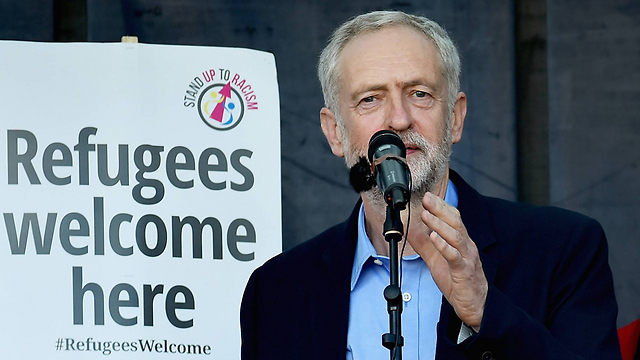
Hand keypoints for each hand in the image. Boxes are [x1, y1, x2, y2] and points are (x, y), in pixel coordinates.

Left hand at [413, 192, 487, 330]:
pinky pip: (454, 256)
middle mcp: (466, 246)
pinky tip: (433, 238)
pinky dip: (444, 246)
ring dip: (439, 224)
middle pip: (455, 222)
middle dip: (440, 209)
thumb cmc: (457, 281)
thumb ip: (424, 244)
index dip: (441, 206)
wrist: (474, 305)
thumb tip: (410, 230)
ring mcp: (467, 258)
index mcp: (461, 242)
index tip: (427, 196)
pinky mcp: (464, 271)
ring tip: (426, 215)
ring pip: (455, 236)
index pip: (454, 218)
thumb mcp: (435, 259)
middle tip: (426, 199)